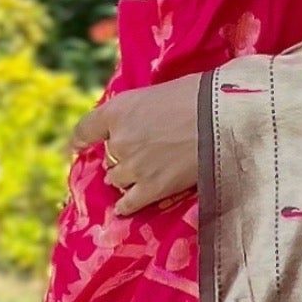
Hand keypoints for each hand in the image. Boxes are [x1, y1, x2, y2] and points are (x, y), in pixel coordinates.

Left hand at [70, 72, 204, 215]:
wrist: (224, 118)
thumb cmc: (201, 96)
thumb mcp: (160, 93)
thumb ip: (142, 111)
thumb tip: (144, 122)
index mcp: (118, 110)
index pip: (86, 128)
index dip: (80, 139)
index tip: (77, 146)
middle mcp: (119, 140)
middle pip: (108, 157)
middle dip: (121, 157)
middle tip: (143, 154)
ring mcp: (134, 167)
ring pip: (117, 179)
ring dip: (127, 178)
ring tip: (144, 174)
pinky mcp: (152, 188)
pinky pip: (129, 203)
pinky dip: (126, 206)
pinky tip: (124, 208)